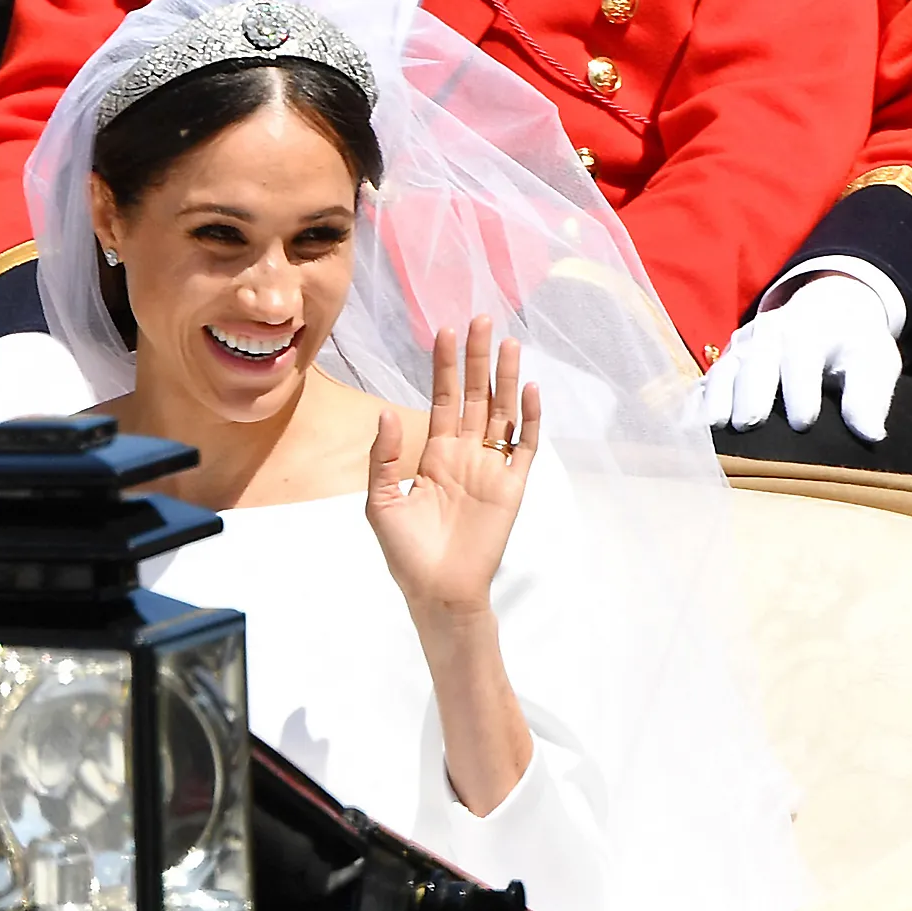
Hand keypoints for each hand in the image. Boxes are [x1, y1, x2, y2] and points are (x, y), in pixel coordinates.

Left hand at [365, 318, 540, 625]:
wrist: (437, 591)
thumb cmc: (406, 552)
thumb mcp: (382, 502)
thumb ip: (384, 458)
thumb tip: (386, 412)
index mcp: (434, 453)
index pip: (441, 399)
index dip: (444, 366)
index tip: (445, 331)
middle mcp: (465, 453)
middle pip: (474, 395)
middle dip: (477, 358)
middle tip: (482, 319)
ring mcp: (492, 467)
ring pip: (501, 411)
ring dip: (505, 378)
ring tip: (509, 342)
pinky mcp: (512, 487)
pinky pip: (525, 446)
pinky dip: (529, 419)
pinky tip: (528, 390)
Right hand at [701, 273, 898, 441]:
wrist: (825, 312)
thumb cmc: (851, 346)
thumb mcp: (874, 361)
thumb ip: (871, 396)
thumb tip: (871, 435)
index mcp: (808, 331)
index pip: (802, 360)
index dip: (801, 391)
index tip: (803, 424)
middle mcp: (769, 333)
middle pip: (755, 362)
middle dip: (750, 392)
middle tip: (748, 424)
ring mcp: (741, 347)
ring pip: (724, 370)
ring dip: (717, 397)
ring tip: (714, 426)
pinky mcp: (724, 362)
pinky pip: (705, 381)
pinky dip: (694, 402)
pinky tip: (689, 427)